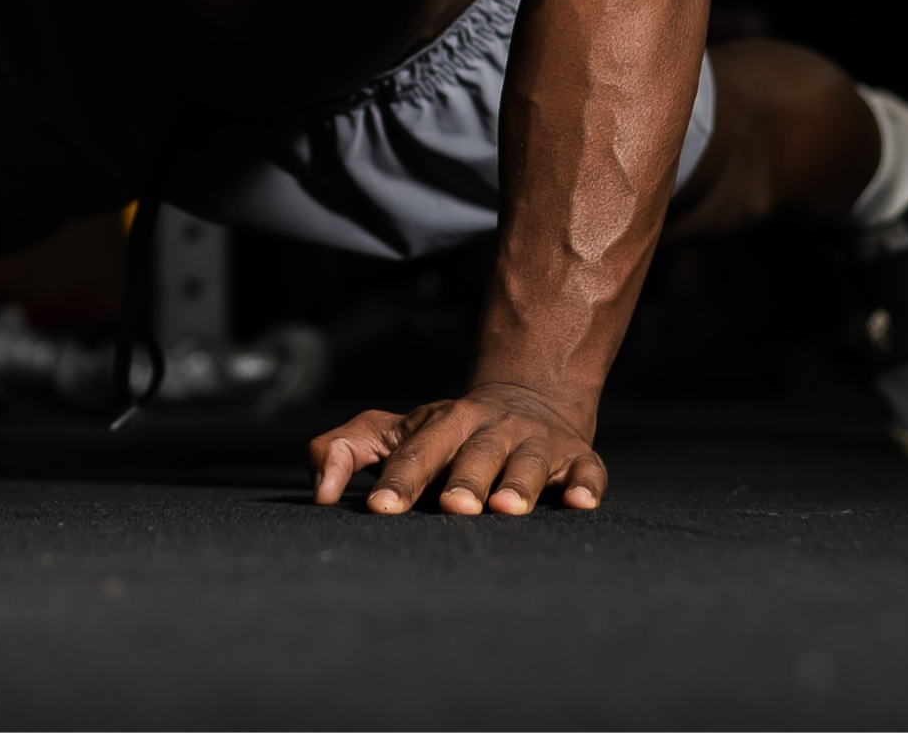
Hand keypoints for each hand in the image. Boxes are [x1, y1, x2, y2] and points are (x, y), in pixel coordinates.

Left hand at [309, 381, 606, 515]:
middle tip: (452, 508)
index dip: (399, 479)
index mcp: (444, 422)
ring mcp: (537, 442)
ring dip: (519, 483)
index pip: (417, 450)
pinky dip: (585, 485)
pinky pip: (587, 471)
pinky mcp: (577, 458)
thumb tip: (320, 493)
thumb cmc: (446, 434)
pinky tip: (580, 503)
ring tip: (507, 509)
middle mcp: (492, 428)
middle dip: (464, 479)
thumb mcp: (393, 432)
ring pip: (529, 461)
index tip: (380, 510)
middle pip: (476, 453)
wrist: (526, 399)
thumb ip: (343, 450)